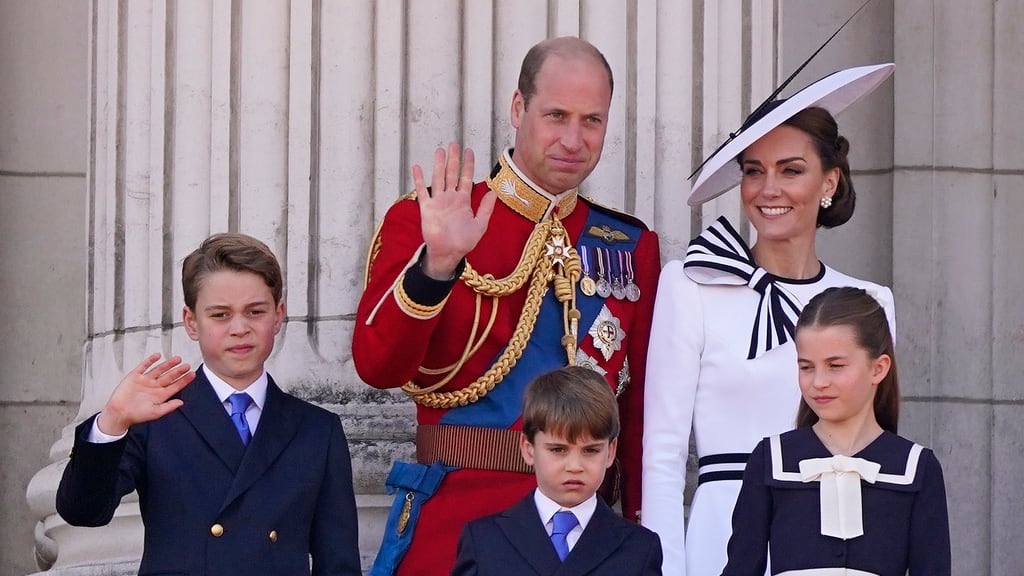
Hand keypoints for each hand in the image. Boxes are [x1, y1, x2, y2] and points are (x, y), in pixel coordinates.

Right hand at [96, 354, 193, 435]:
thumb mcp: (155, 412)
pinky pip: (144, 366)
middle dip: (178, 371)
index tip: (192, 374)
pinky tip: (157, 356)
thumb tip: (181, 402)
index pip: (175, 386)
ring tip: (177, 359)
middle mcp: (154, 386)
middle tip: (187, 365)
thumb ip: (168, 407)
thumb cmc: (136, 415)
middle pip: (169, 376)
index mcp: (160, 395)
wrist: (118, 413)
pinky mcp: (135, 376)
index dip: (184, 380)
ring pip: (159, 370)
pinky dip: (150, 361)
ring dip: (168, 364)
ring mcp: (145, 380)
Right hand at [414, 142, 496, 278]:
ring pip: (438, 178)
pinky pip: (422, 191)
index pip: (466, 178)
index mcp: (463, 201)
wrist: (448, 253)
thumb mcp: (480, 225)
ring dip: (439, 165)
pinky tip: (417, 167)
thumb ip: (486, 208)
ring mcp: (438, 202)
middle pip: (452, 174)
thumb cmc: (464, 242)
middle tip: (454, 144)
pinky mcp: (427, 208)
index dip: (468, 164)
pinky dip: (419, 180)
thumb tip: (494, 192)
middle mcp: (450, 198)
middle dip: (453, 159)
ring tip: (440, 150)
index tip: (469, 151)